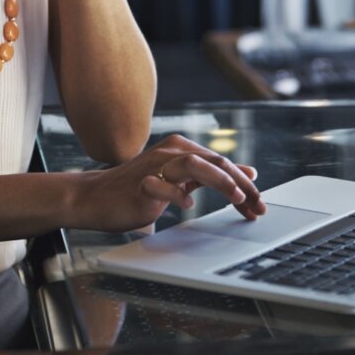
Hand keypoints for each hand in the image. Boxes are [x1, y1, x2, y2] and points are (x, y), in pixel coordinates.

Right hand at [72, 134, 266, 232]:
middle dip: (240, 184)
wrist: (95, 198)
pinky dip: (177, 195)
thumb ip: (209, 176)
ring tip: (235, 197)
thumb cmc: (138, 190)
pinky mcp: (140, 183)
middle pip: (214, 160)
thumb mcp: (179, 181)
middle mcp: (170, 152)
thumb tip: (245, 174)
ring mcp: (155, 166)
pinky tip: (188, 205)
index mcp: (181, 149)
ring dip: (218, 180)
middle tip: (256, 204)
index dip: (243, 182)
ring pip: (193, 164)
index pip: (221, 161)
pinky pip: (162, 185)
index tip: (258, 203)